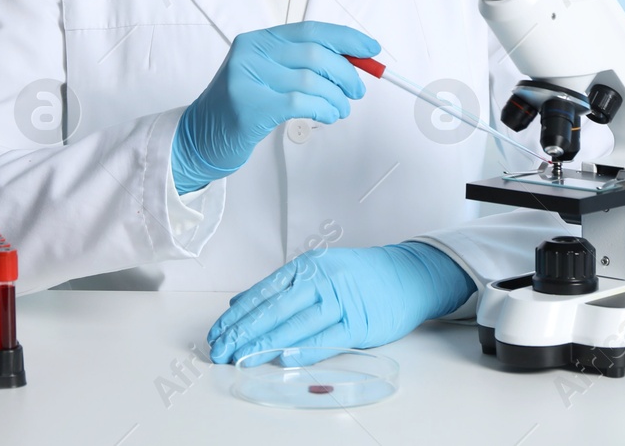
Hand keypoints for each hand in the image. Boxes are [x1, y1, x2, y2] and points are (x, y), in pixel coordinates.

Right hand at [171, 21, 377, 194]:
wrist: (199, 137)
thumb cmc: (240, 108)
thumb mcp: (267, 76)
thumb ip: (302, 64)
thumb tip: (351, 62)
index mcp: (257, 40)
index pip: (310, 31)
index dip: (346, 39)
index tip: (370, 49)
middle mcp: (250, 53)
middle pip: (315, 54)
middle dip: (346, 73)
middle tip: (357, 90)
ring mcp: (246, 78)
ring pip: (311, 81)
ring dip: (336, 98)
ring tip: (340, 109)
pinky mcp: (249, 106)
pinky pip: (300, 103)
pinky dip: (323, 110)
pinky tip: (327, 116)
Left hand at [205, 242, 475, 364]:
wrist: (406, 276)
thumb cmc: (358, 276)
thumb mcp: (317, 271)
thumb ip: (279, 287)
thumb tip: (240, 303)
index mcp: (306, 267)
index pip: (263, 293)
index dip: (238, 315)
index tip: (218, 332)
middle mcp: (320, 280)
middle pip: (274, 309)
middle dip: (244, 332)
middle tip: (221, 349)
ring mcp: (340, 300)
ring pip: (295, 324)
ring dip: (266, 343)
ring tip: (242, 357)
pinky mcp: (358, 322)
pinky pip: (325, 338)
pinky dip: (303, 349)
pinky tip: (283, 357)